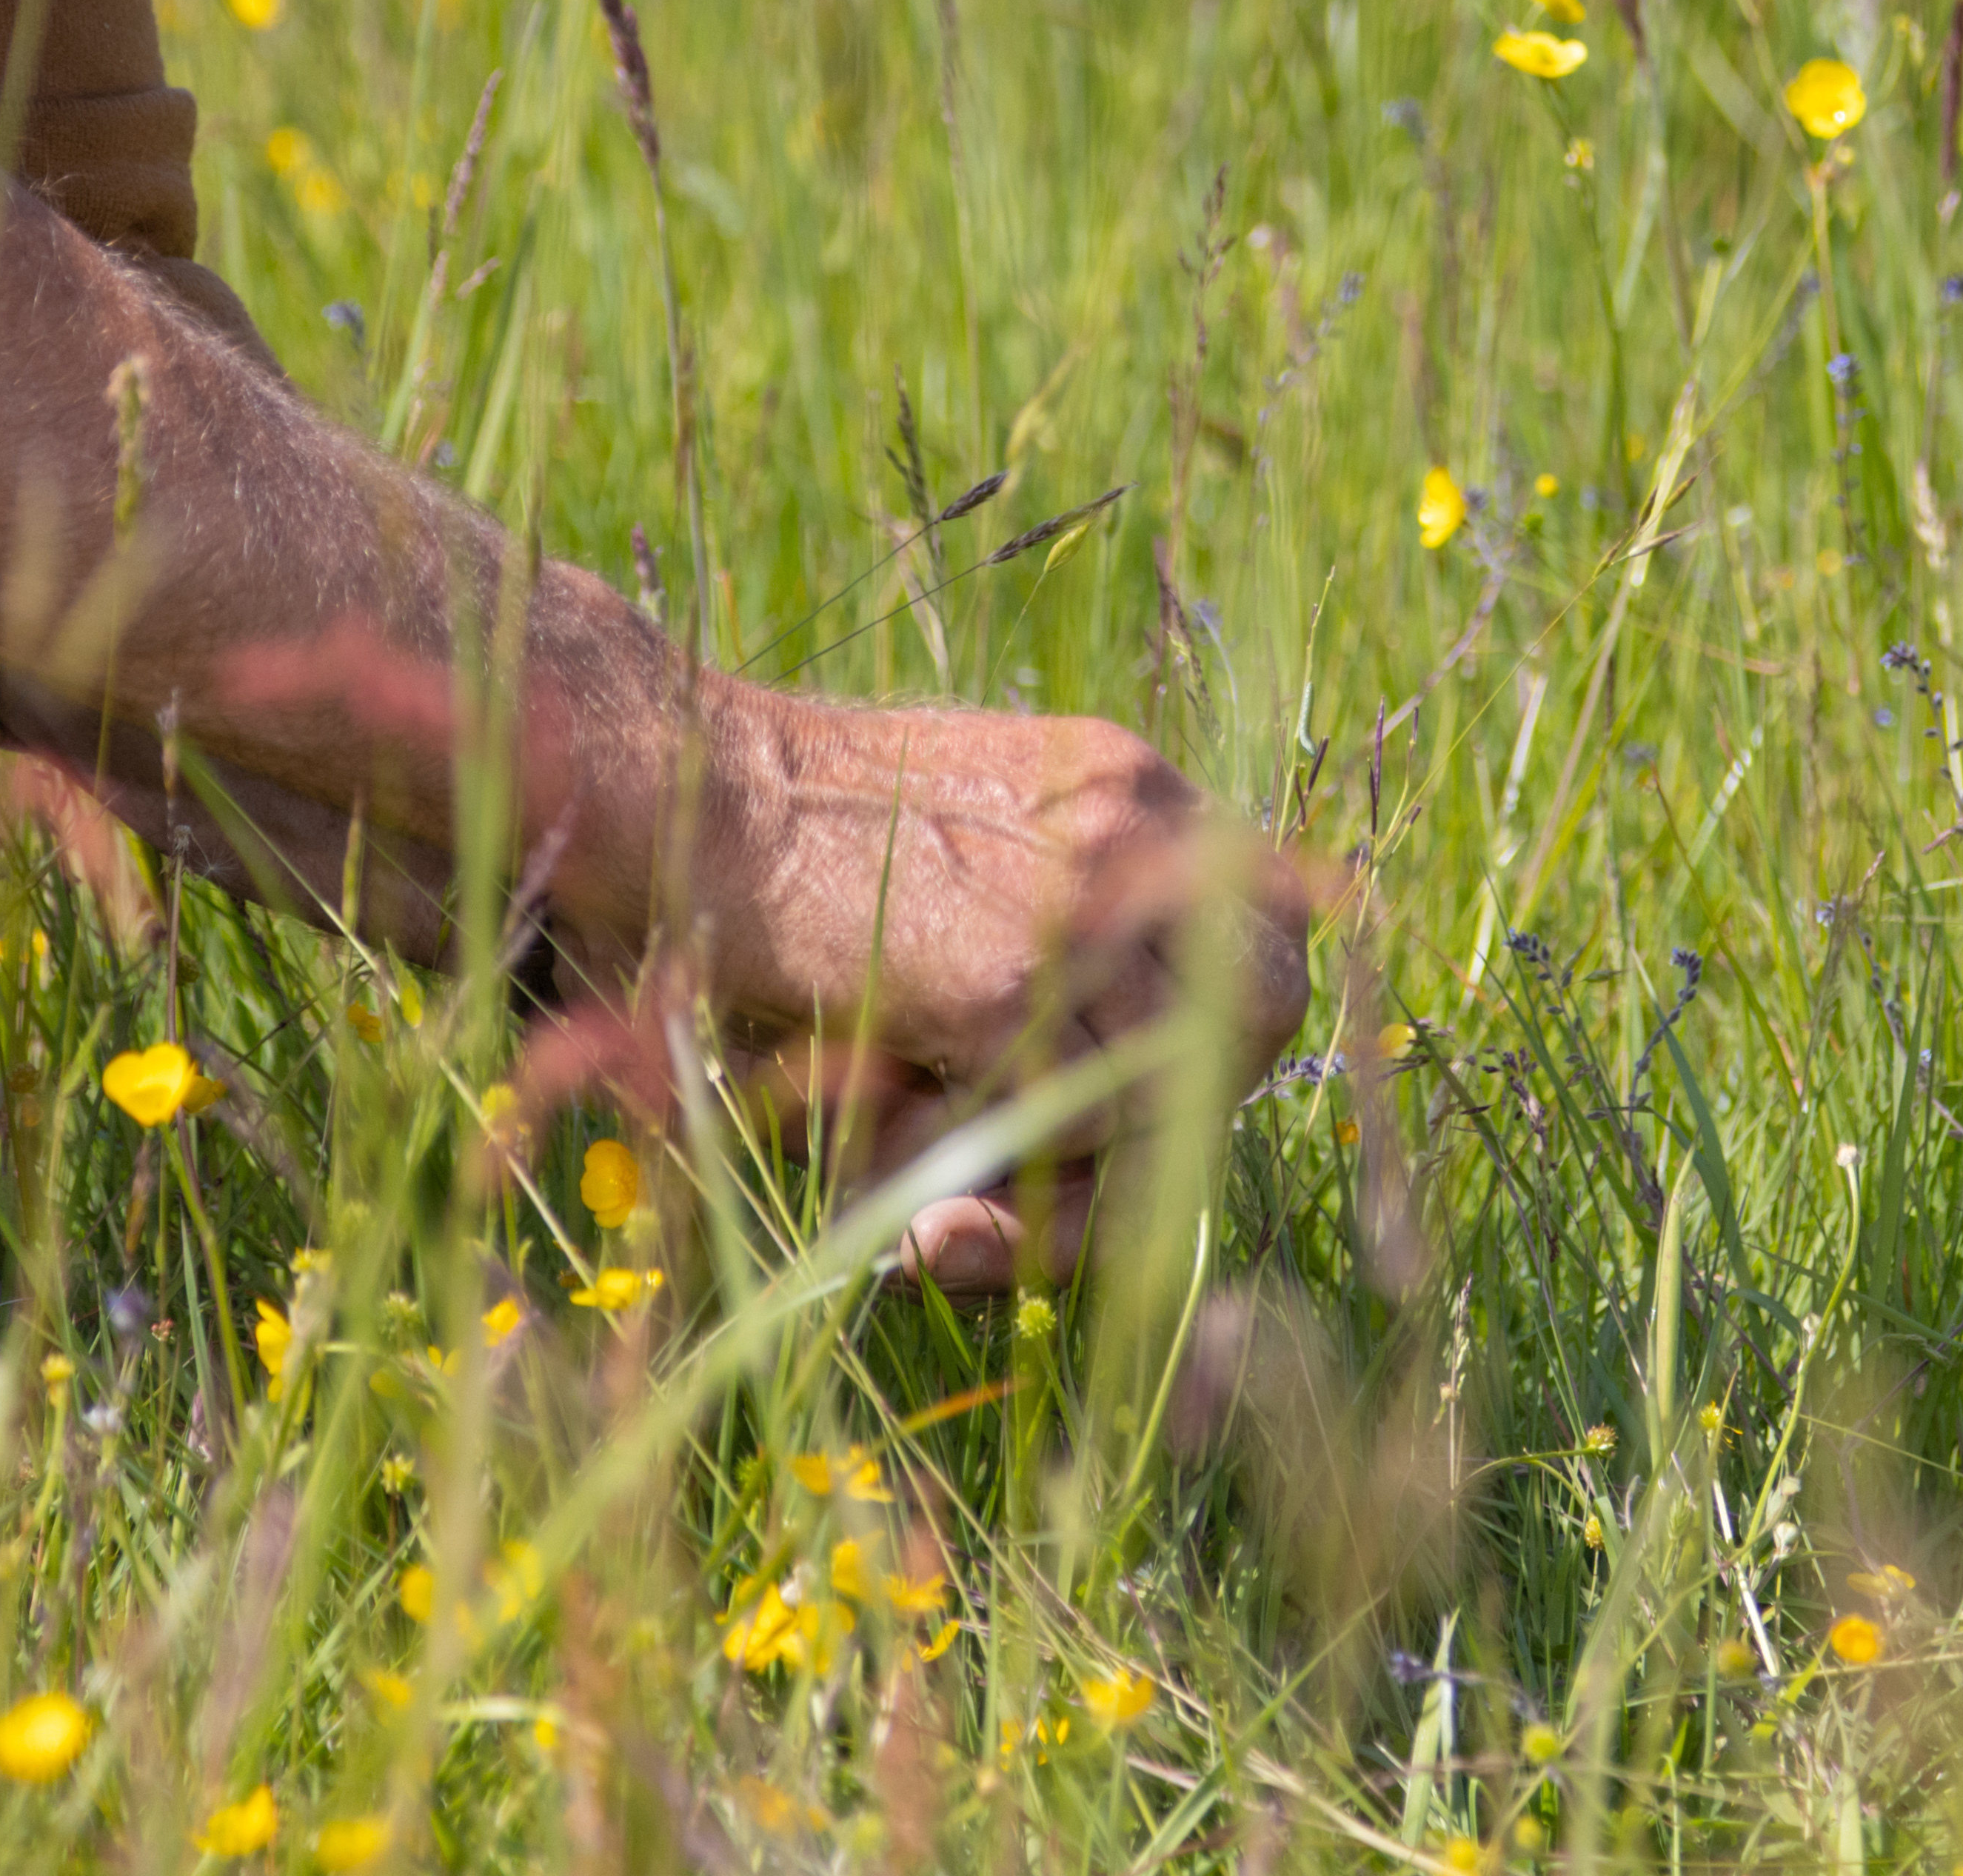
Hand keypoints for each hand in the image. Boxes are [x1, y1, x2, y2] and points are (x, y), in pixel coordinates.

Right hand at [665, 688, 1319, 1288]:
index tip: (1139, 1088)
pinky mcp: (1015, 988)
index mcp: (1128, 786)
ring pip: (1173, 1096)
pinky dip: (981, 1177)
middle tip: (1068, 1168)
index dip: (1224, 1019)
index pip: (1267, 916)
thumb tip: (1093, 1107)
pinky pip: (1059, 1134)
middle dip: (1192, 1107)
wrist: (689, 792)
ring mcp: (1087, 907)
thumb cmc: (791, 849)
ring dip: (1068, 1170)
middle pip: (1273, 1001)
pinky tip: (882, 1152)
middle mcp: (1138, 829)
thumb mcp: (960, 865)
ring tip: (923, 1161)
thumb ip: (1057, 958)